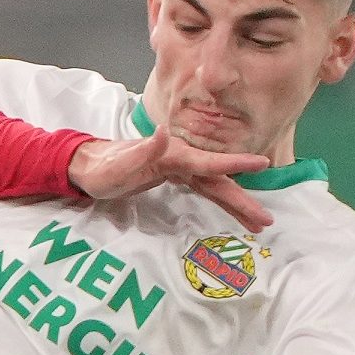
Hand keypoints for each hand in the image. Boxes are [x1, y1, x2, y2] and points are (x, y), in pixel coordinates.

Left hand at [67, 130, 270, 231]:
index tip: (262, 164)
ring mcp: (180, 168)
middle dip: (242, 199)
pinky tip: (236, 212)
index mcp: (172, 154)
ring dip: (237, 204)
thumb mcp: (119, 164)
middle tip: (266, 219)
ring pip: (215, 187)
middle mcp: (181, 158)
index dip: (234, 164)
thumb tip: (164, 131)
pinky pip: (205, 190)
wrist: (89, 167)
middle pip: (218, 180)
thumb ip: (143, 150)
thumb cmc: (102, 168)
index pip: (208, 163)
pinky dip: (221, 201)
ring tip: (260, 223)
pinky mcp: (177, 177)